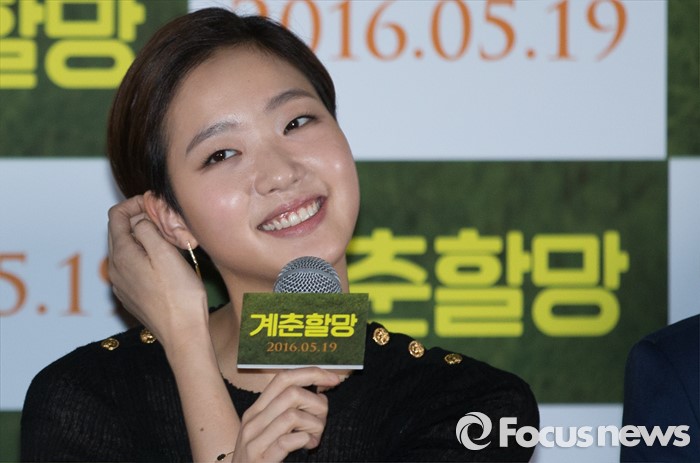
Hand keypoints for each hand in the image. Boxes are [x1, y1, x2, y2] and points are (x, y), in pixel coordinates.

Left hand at [107, 195, 207, 349]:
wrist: (183, 334)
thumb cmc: (180, 295)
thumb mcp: (166, 253)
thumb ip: (148, 229)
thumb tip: (141, 219)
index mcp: (121, 255)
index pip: (116, 216)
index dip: (135, 203)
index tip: (155, 203)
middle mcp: (115, 269)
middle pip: (120, 232)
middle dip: (141, 220)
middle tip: (167, 220)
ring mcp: (122, 284)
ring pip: (127, 250)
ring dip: (144, 239)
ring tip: (170, 240)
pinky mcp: (132, 296)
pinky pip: (133, 267)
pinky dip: (145, 256)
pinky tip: (166, 262)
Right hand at [232, 368, 340, 461]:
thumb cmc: (260, 458)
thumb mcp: (267, 430)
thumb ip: (285, 412)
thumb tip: (320, 396)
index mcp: (256, 410)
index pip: (283, 378)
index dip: (311, 374)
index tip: (333, 379)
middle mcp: (253, 421)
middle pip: (292, 393)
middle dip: (317, 404)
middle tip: (321, 421)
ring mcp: (254, 441)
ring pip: (292, 416)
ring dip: (313, 425)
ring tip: (314, 437)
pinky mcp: (260, 460)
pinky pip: (286, 441)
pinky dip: (304, 439)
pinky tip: (307, 444)